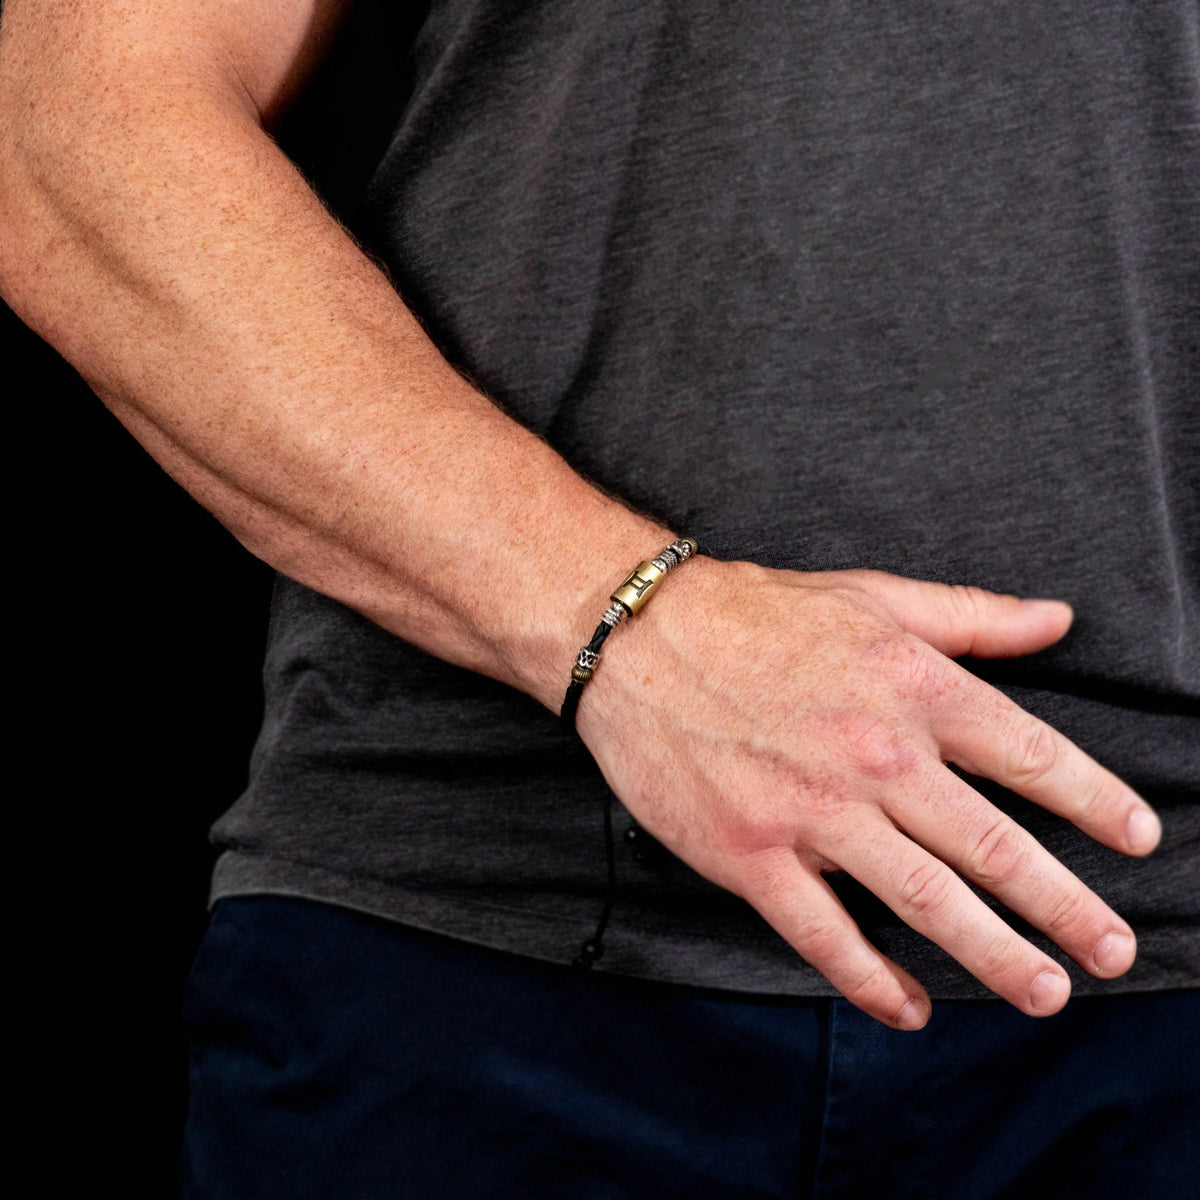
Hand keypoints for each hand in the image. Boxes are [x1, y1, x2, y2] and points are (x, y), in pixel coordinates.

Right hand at [577, 558, 1161, 1029]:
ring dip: (994, 954)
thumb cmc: (755, 612)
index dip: (1094, 803)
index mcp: (914, 687)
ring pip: (926, 901)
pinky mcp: (751, 853)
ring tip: (1044, 991)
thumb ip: (971, 616)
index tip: (1137, 841)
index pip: (1031, 755)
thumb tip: (1057, 619)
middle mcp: (877, 754)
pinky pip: (825, 935)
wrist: (636, 635)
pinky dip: (872, 980)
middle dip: (1064, 904)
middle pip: (994, 845)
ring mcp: (813, 811)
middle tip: (1113, 950)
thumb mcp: (872, 595)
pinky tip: (908, 1007)